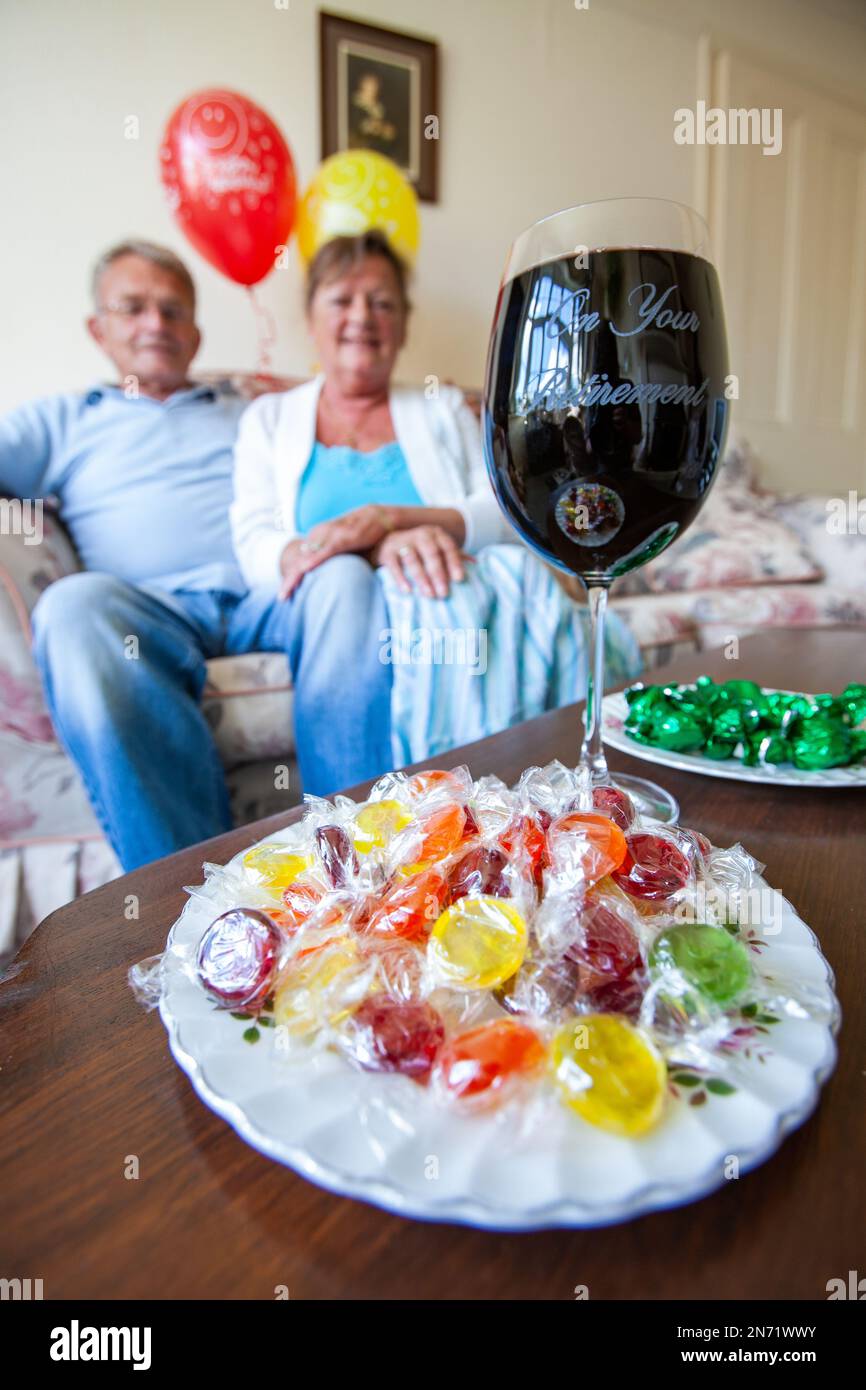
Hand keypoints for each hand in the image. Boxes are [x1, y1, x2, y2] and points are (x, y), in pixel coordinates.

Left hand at [277, 505, 395, 598]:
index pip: (299, 560)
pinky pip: (326, 551)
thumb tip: (327, 583)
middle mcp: (318, 535)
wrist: (379, 516)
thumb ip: (333, 562)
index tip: (284, 595)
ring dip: (295, 575)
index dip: (290, 577)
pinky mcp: (343, 536)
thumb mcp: (343, 550)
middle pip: (298, 560)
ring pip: (307, 557)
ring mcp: (329, 535)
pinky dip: (315, 560)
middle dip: (289, 579)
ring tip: (286, 591)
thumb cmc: (362, 536)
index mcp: (316, 537)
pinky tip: (305, 570)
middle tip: (281, 597)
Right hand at [374, 524, 471, 598]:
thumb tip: (476, 564)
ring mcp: (402, 542)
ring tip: (429, 595)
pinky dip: (400, 578)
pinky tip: (407, 591)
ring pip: (413, 559)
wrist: (387, 540)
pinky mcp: (387, 551)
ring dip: (422, 578)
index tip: (459, 579)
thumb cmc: (420, 549)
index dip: (454, 563)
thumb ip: (455, 555)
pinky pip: (394, 565)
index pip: (448, 547)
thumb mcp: (438, 547)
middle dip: (438, 574)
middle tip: (444, 593)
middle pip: (431, 554)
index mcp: (436, 534)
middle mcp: (420, 535)